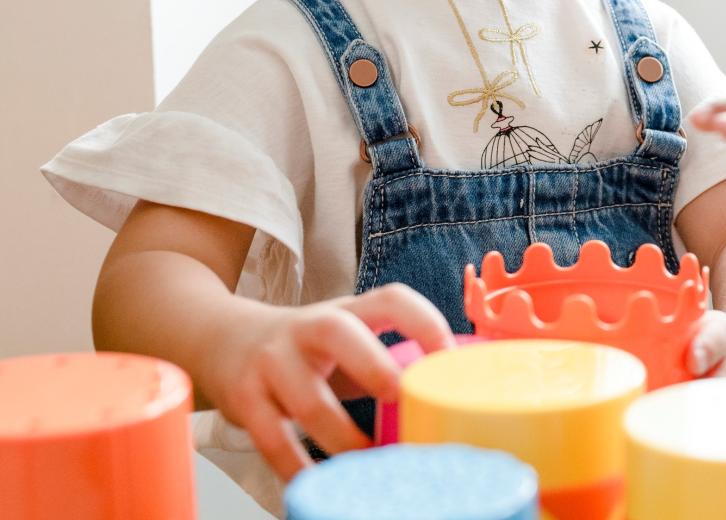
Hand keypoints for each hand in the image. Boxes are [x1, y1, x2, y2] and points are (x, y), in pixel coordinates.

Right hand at [196, 283, 452, 480]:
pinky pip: (272, 438)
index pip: (390, 299)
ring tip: (370, 461)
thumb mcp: (346, 340)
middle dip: (375, 367)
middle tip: (404, 400)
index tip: (448, 355)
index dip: (423, 321)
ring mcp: (272, 360)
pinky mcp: (244, 398)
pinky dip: (297, 465)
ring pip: (308, 400)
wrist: (221, 340)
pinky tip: (318, 481)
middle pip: (341, 333)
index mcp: (347, 310)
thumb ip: (385, 360)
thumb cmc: (305, 349)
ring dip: (342, 437)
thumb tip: (444, 398)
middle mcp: (308, 328)